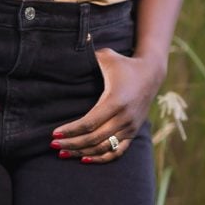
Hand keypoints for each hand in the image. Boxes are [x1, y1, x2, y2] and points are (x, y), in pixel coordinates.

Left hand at [50, 48, 165, 162]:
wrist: (151, 74)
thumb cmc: (124, 64)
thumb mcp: (107, 57)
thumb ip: (89, 54)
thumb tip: (72, 45)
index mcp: (115, 101)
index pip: (89, 123)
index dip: (70, 130)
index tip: (54, 133)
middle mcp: (124, 117)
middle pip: (93, 139)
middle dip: (71, 143)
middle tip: (54, 145)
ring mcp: (130, 127)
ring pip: (103, 148)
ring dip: (82, 152)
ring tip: (64, 153)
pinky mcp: (133, 132)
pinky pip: (117, 152)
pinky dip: (101, 158)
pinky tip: (85, 159)